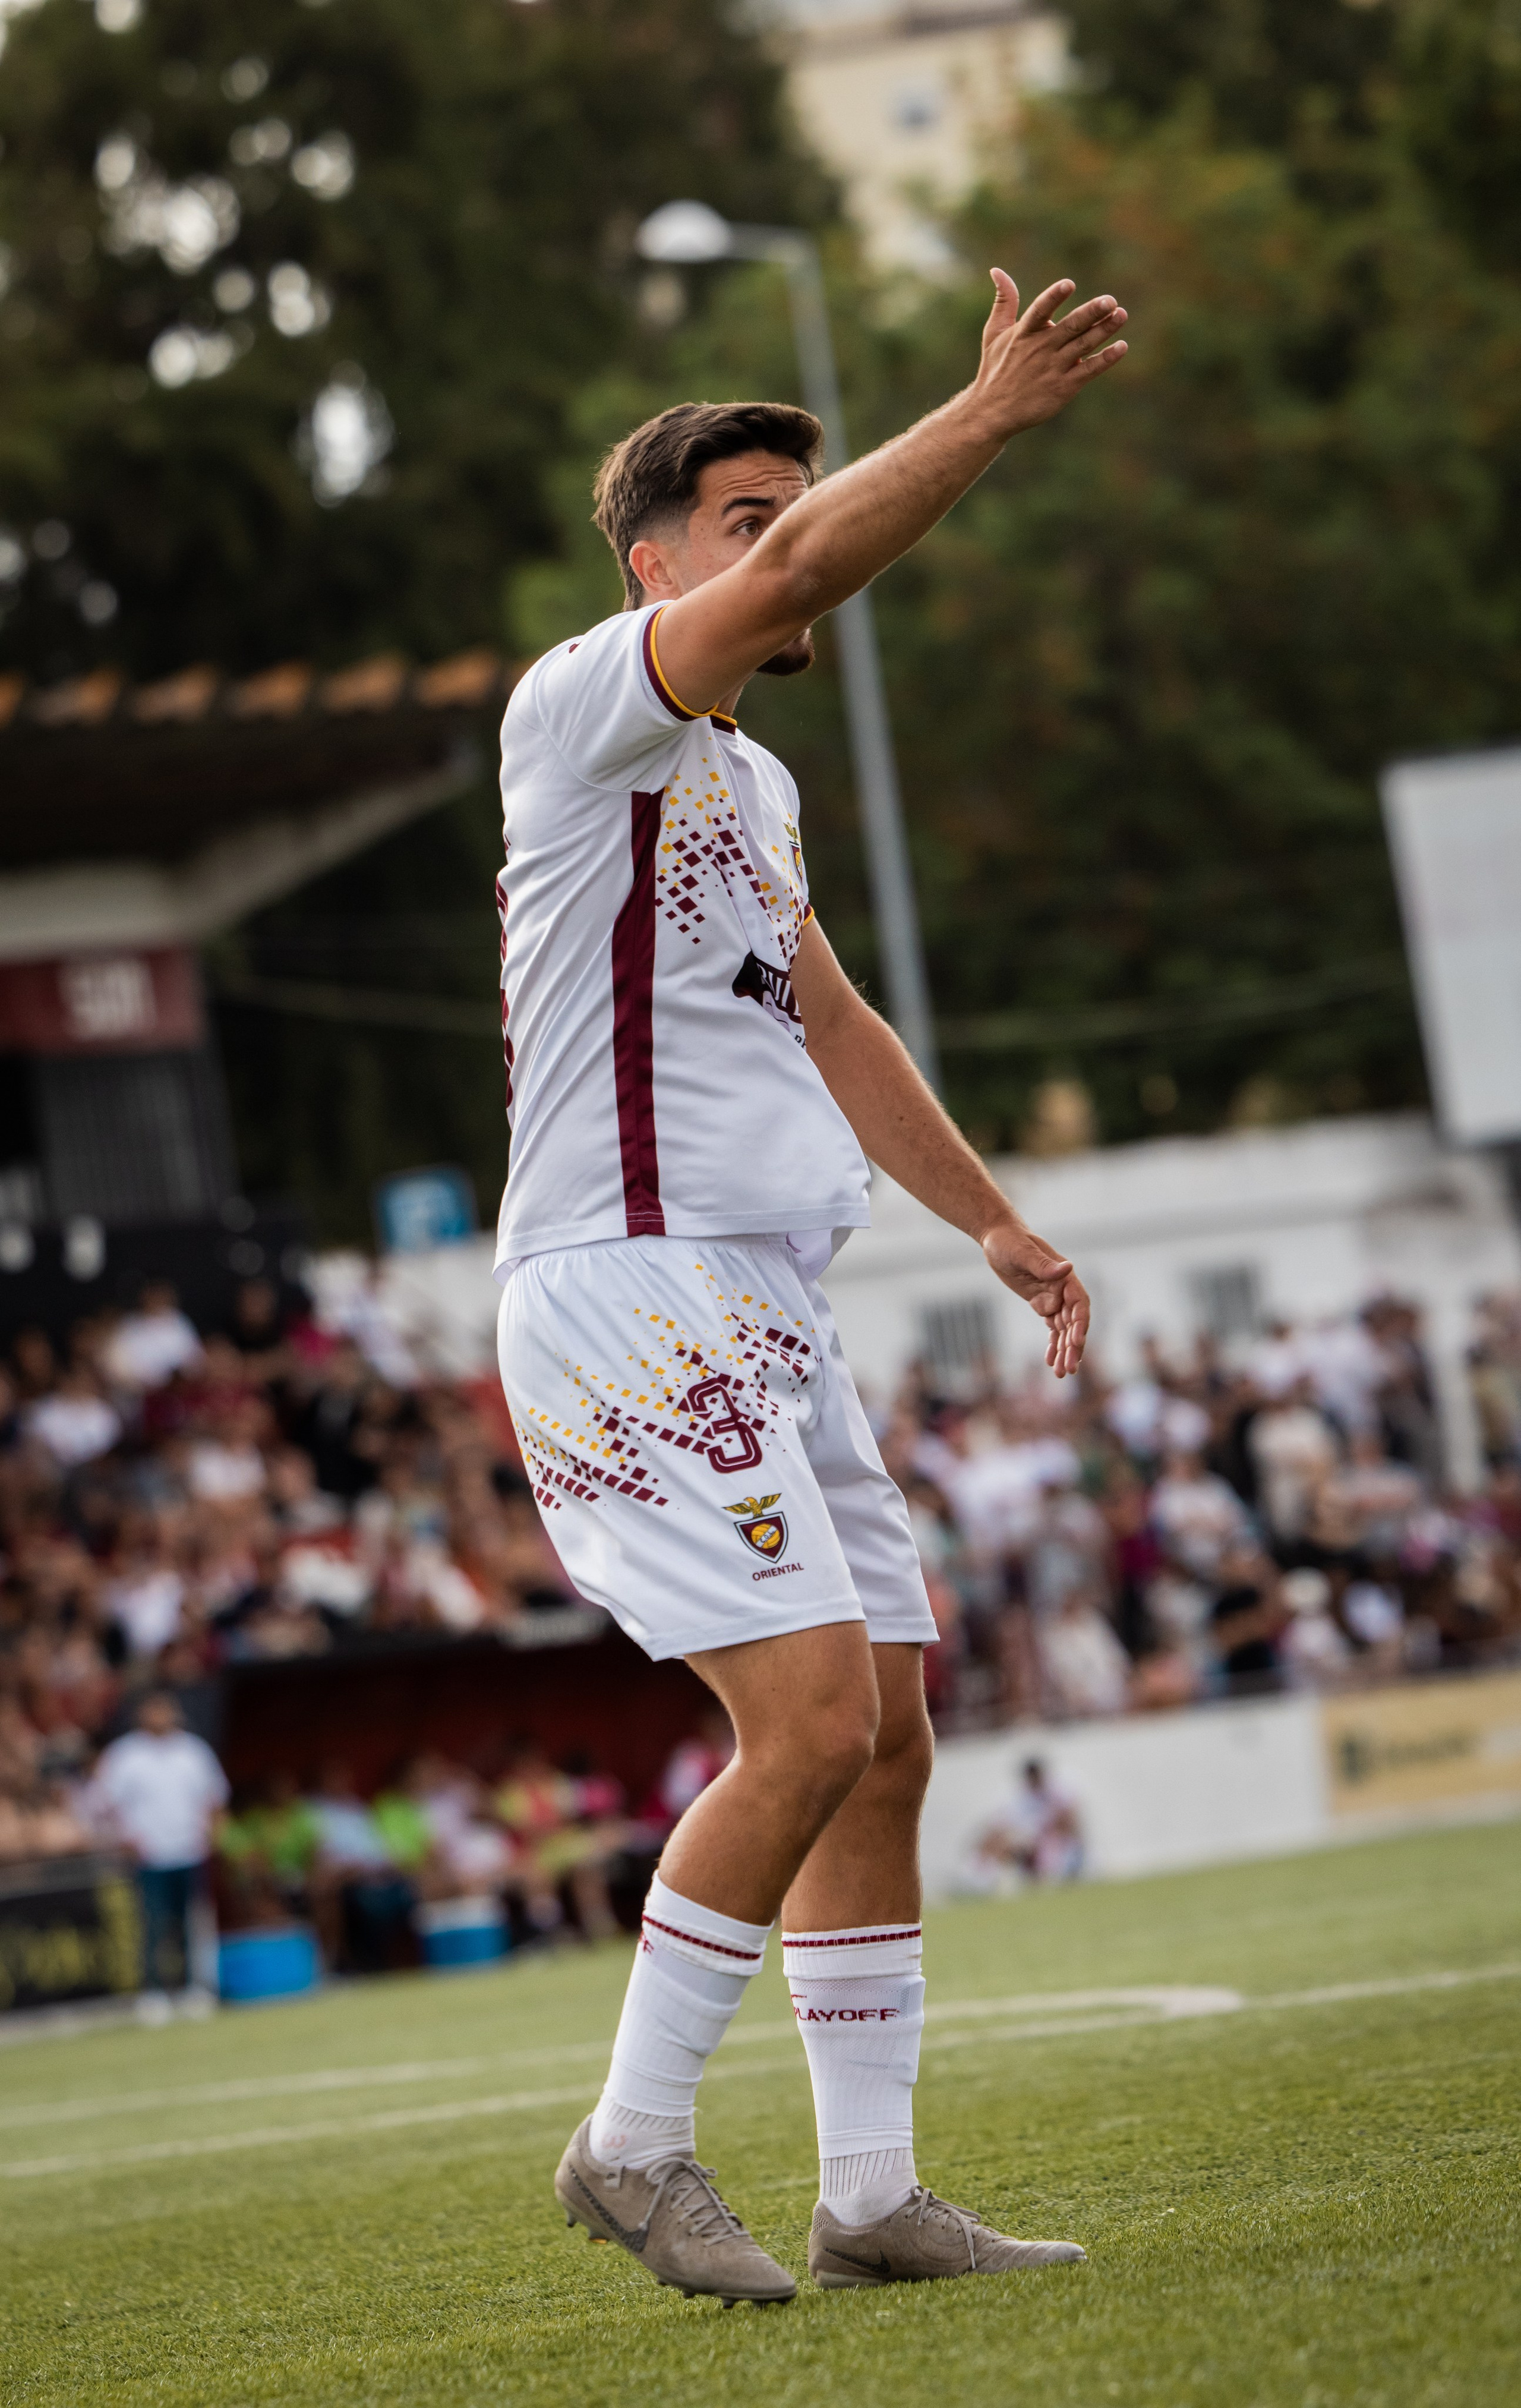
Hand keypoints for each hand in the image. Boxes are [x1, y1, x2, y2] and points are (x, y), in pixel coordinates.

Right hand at [971, 267, 1126, 438]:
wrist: (993, 412)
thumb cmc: (995, 369)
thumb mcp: (994, 333)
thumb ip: (1004, 301)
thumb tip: (997, 270)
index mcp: (1024, 333)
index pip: (1040, 310)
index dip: (1053, 297)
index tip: (1069, 284)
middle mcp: (1041, 349)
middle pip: (1070, 327)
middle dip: (1091, 313)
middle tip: (1110, 301)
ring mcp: (1053, 369)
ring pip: (1083, 345)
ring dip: (1104, 330)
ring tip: (1122, 315)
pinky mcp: (1063, 388)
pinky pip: (1088, 371)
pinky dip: (1105, 360)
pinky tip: (1121, 347)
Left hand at [981, 1217, 1089, 1378]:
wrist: (996, 1239)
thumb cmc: (1009, 1241)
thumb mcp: (1022, 1252)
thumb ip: (1043, 1264)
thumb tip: (1067, 1267)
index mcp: (1065, 1277)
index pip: (1080, 1304)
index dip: (1080, 1324)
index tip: (1075, 1341)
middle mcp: (1064, 1289)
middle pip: (1074, 1323)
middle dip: (1073, 1346)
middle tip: (1069, 1369)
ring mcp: (1054, 1298)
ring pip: (1064, 1330)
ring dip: (1065, 1351)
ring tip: (1062, 1373)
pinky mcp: (1042, 1304)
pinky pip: (1052, 1328)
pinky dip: (1053, 1345)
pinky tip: (1051, 1362)